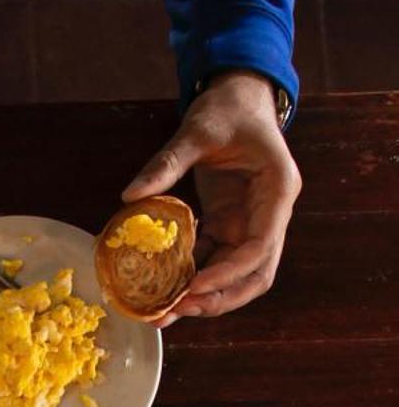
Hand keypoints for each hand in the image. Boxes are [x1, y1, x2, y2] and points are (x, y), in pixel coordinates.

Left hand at [123, 70, 300, 322]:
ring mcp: (252, 222)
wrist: (237, 96)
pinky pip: (215, 261)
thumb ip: (168, 162)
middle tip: (178, 310)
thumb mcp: (198, 129)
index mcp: (277, 191)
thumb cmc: (226, 107)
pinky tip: (163, 289)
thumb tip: (130, 196)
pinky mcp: (230, 224)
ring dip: (205, 296)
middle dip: (219, 298)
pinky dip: (192, 277)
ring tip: (165, 311)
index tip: (192, 287)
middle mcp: (270, 214)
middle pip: (255, 274)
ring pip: (237, 275)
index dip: (227, 274)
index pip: (259, 247)